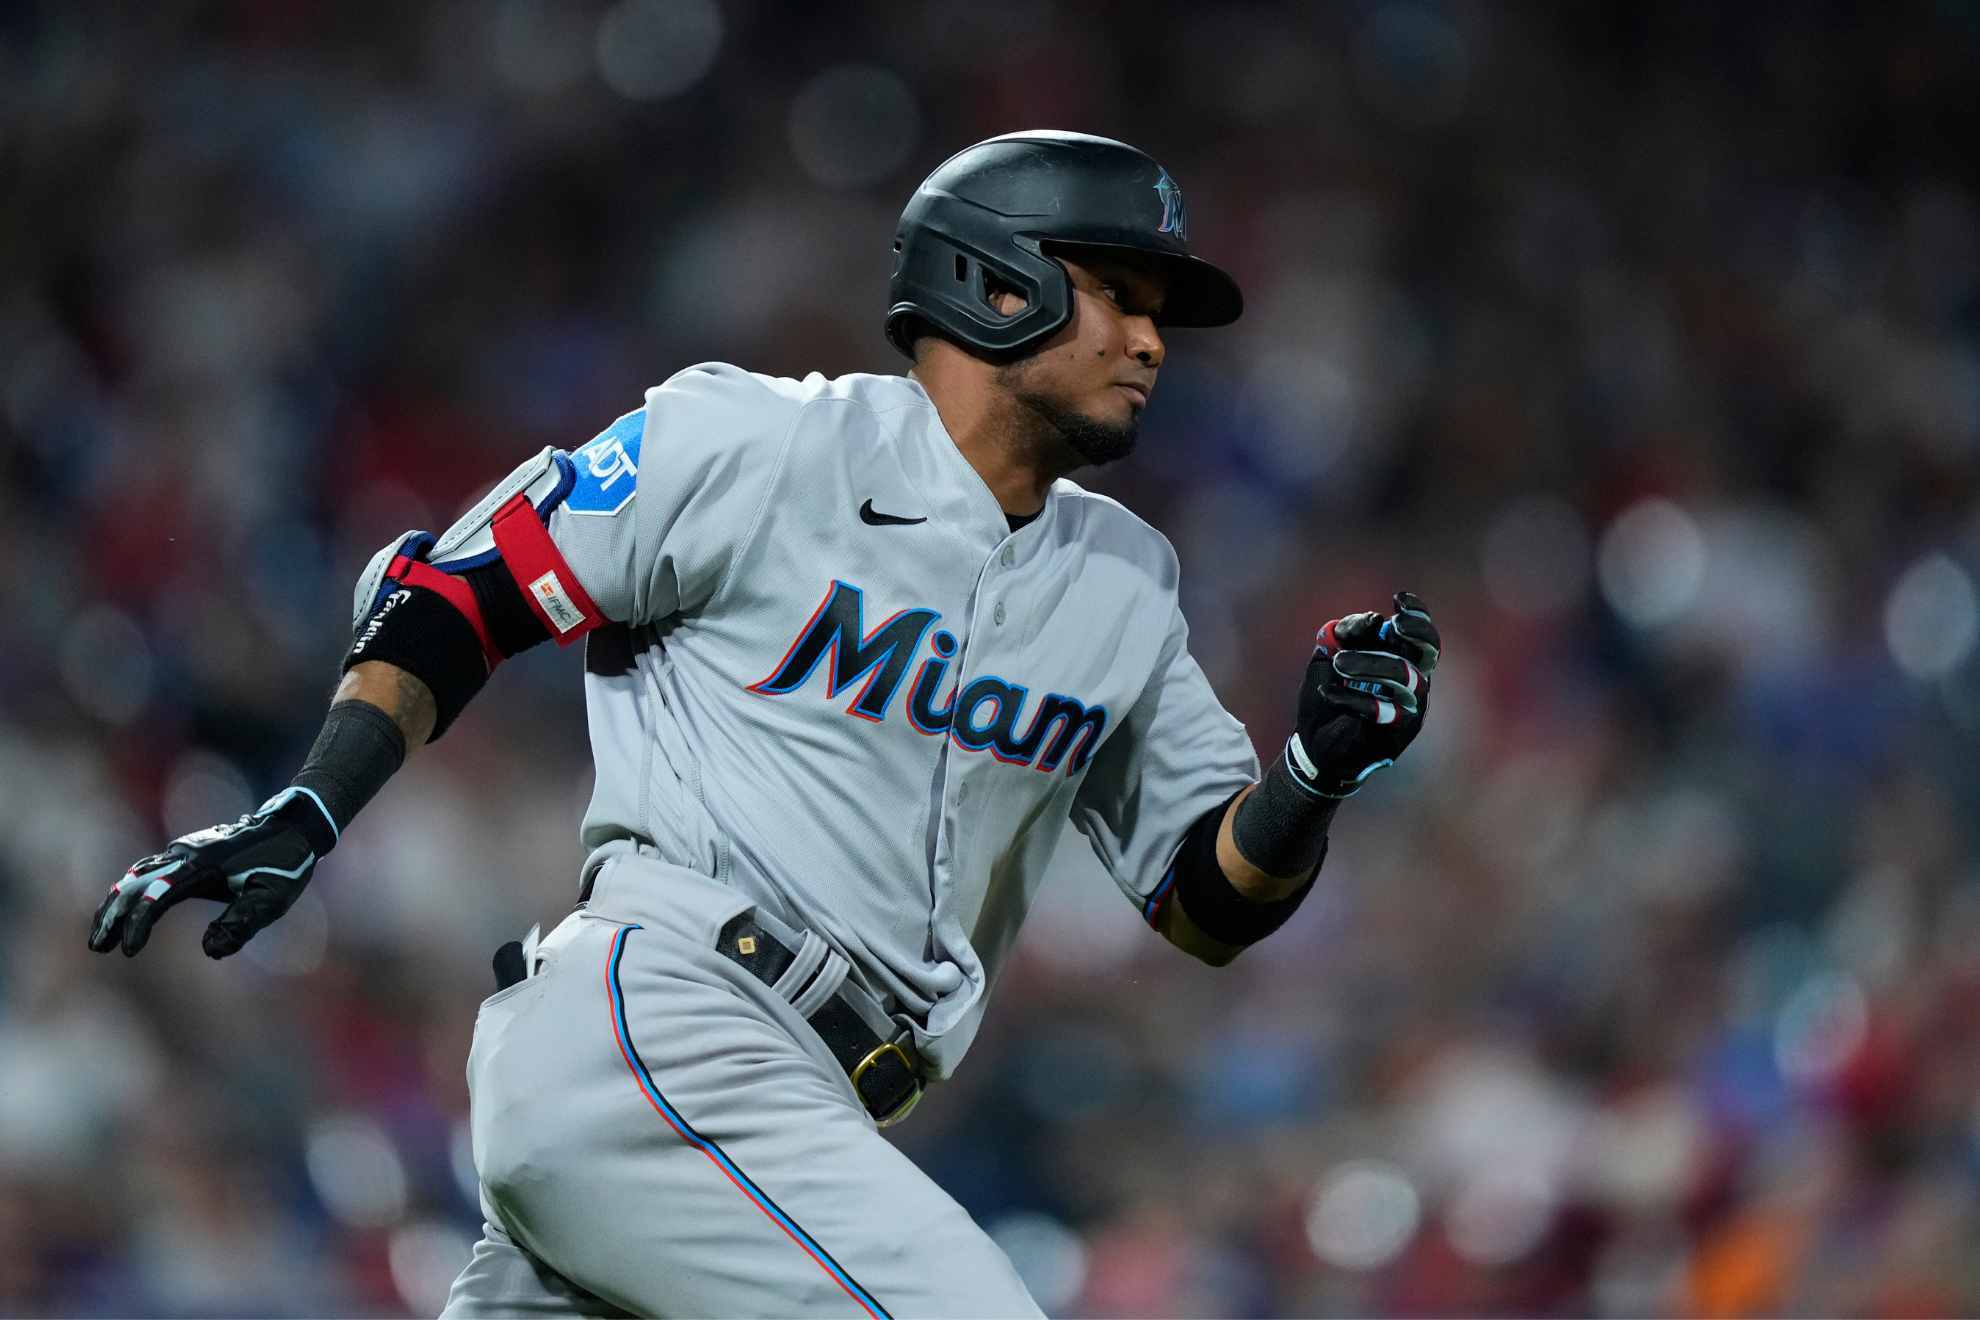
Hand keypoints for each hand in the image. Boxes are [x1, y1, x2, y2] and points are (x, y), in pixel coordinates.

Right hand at [88, 787, 337, 958]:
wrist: (292, 827)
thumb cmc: (286, 865)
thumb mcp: (273, 899)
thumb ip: (242, 923)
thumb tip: (209, 949)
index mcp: (203, 865)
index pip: (157, 895)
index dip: (138, 924)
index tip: (130, 951)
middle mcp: (186, 853)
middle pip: (135, 883)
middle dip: (113, 916)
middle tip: (98, 948)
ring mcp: (184, 850)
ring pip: (136, 875)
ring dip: (115, 904)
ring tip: (101, 936)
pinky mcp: (187, 852)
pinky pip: (148, 870)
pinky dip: (130, 890)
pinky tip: (123, 907)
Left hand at [1286, 591, 1440, 797]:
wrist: (1314, 744)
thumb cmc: (1327, 696)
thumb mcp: (1328, 657)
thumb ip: (1345, 634)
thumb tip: (1373, 619)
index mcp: (1401, 660)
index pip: (1421, 634)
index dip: (1417, 614)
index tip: (1399, 599)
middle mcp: (1413, 682)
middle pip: (1428, 650)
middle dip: (1414, 632)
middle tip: (1391, 624)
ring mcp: (1409, 708)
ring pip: (1405, 675)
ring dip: (1370, 663)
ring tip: (1339, 663)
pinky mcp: (1396, 732)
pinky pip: (1382, 709)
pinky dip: (1352, 698)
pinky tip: (1328, 693)